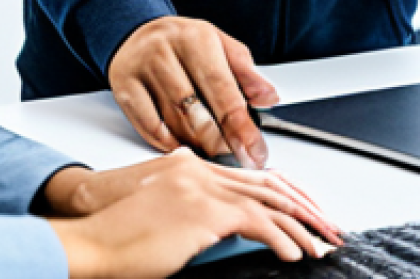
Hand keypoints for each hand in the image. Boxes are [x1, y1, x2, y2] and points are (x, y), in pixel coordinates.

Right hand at [48, 148, 341, 278]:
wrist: (93, 239)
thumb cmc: (119, 234)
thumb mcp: (161, 211)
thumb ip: (191, 208)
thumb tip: (220, 228)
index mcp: (190, 167)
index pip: (250, 175)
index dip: (284, 191)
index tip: (305, 209)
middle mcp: (198, 170)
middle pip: (265, 184)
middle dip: (301, 207)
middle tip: (326, 226)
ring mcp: (200, 188)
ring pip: (266, 201)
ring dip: (299, 225)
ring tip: (319, 244)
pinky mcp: (201, 212)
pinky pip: (254, 223)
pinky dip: (279, 238)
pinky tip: (293, 252)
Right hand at [107, 16, 277, 166]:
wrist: (138, 32)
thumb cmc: (185, 43)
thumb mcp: (220, 46)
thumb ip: (246, 73)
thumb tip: (269, 98)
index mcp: (196, 39)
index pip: (223, 91)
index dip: (242, 128)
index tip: (255, 152)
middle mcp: (166, 52)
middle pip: (197, 112)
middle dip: (221, 142)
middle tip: (236, 155)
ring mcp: (142, 70)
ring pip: (175, 123)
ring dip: (198, 145)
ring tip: (213, 149)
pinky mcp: (124, 88)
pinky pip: (150, 128)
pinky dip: (170, 143)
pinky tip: (184, 144)